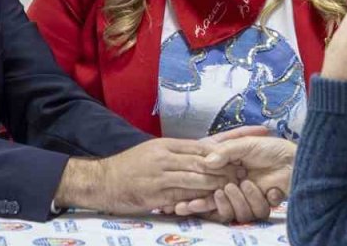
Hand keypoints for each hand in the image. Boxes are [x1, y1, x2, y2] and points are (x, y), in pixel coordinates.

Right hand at [54, 138, 229, 214]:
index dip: (224, 147)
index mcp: (166, 145)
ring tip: (234, 186)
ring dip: (216, 184)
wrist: (102, 181)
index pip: (201, 145)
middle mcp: (165, 158)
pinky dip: (199, 199)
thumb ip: (177, 153)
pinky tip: (212, 201)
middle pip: (202, 161)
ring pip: (195, 179)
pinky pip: (182, 197)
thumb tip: (204, 153)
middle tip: (244, 171)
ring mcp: (160, 176)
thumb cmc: (130, 166)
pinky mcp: (155, 195)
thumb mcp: (154, 151)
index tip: (241, 149)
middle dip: (225, 167)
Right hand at [173, 136, 295, 222]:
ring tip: (244, 183)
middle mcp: (238, 190)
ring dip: (240, 200)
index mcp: (228, 176)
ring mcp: (252, 199)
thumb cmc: (269, 148)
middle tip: (218, 193)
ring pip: (239, 212)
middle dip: (215, 204)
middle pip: (220, 208)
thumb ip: (224, 153)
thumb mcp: (243, 144)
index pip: (207, 192)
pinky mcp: (266, 205)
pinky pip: (259, 212)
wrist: (294, 157)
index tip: (182, 205)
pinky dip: (261, 200)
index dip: (196, 200)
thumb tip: (206, 162)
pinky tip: (270, 189)